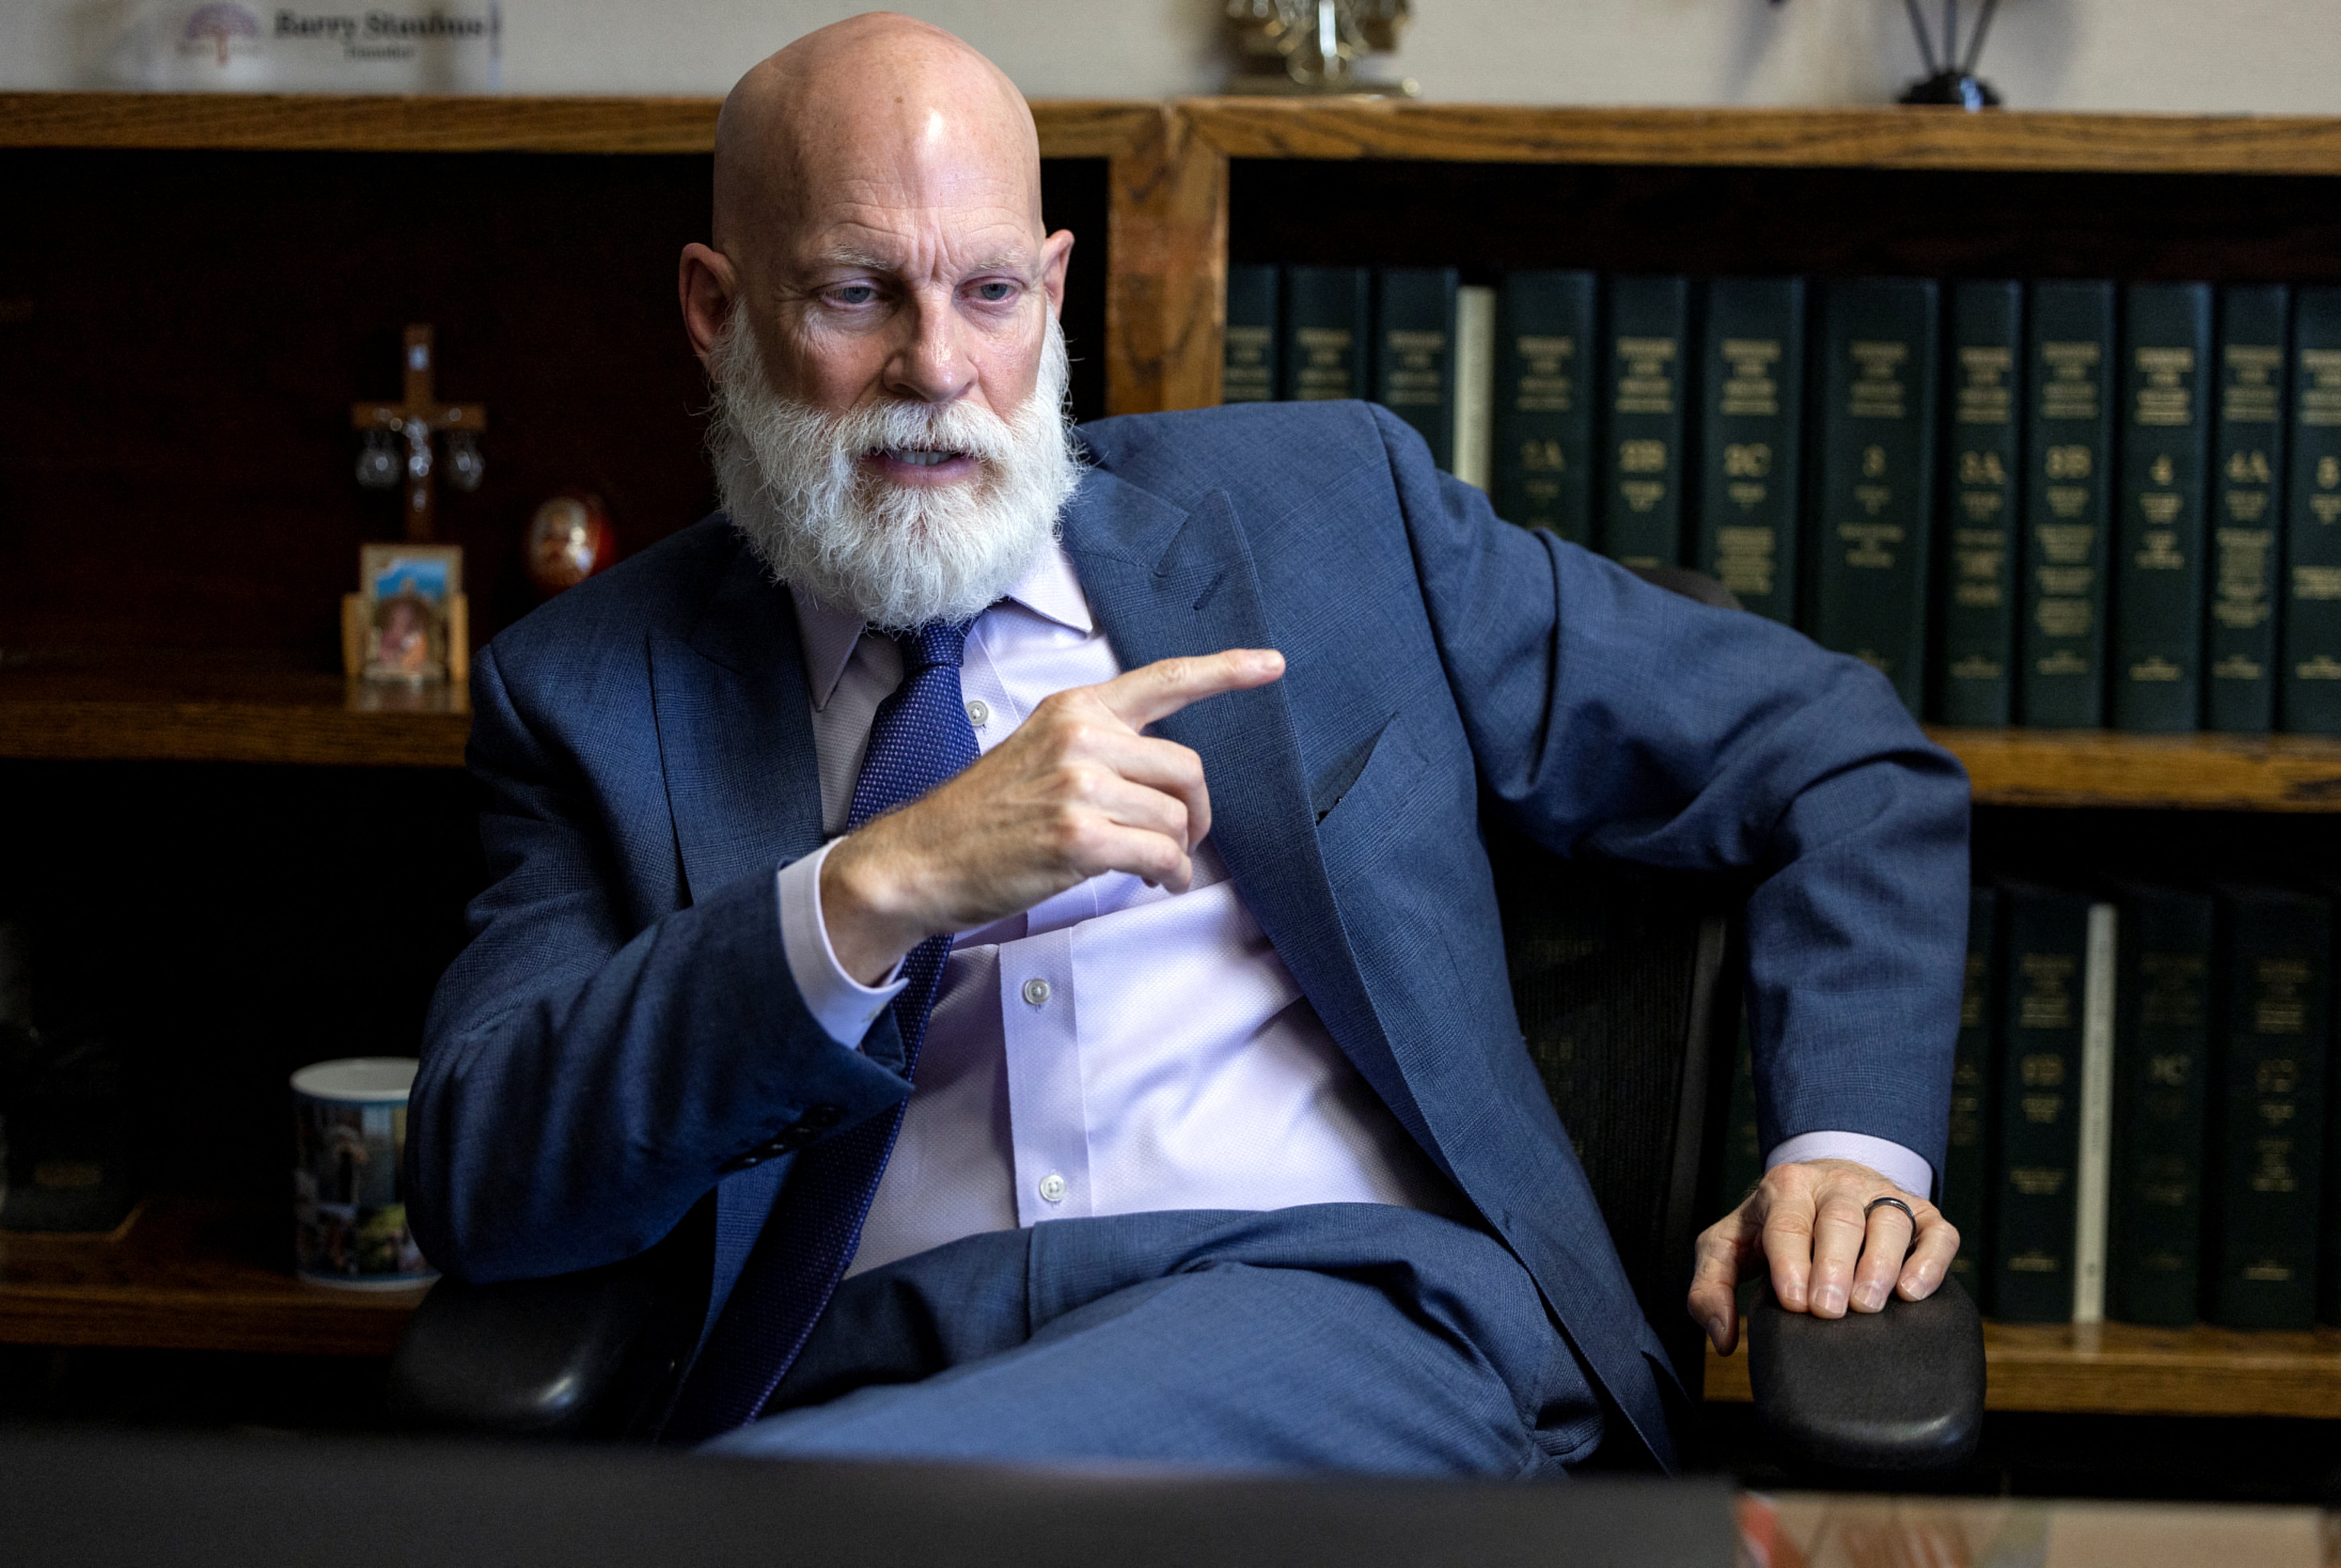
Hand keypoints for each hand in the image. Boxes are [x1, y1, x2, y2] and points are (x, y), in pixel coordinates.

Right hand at [820, 648, 1285, 982]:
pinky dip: (1168, 877)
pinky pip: (1161, 857)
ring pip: (1176, 819)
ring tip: (1154, 870)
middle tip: (1178, 841)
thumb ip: (1099, 749)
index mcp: (1075, 709)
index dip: (1225, 672)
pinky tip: (1154, 883)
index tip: (1271, 665)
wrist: (922, 858)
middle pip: (1186, 770)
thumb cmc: (982, 816)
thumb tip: (1163, 785)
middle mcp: (1081, 737)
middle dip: (1194, 813)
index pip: (1163, 680)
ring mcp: (1080, 786)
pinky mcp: (1079, 837)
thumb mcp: (1037, 752)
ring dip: (1177, 854)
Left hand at [1685, 1158, 1957, 1355]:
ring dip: (1880, 1263)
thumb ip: (1710, 1288)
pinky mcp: (1922, 1214)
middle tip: (1830, 1310)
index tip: (1794, 1302)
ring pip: (1890, 1222)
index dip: (1791, 1261)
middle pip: (1840, 1220)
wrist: (1821, 1184)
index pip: (1787, 1223)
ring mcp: (1883, 1197)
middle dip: (1834, 1265)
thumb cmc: (1771, 1225)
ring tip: (1869, 1304)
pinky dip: (1930, 1260)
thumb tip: (1722, 1338)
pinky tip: (1913, 1292)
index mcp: (1786, 1188)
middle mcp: (1837, 1185)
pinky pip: (1936, 1232)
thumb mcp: (1729, 1246)